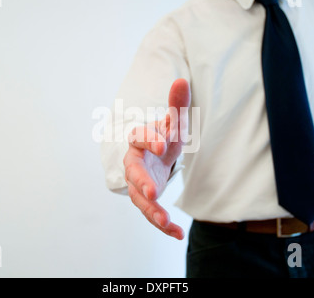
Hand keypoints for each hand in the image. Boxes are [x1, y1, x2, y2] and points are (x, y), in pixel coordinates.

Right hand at [123, 79, 190, 239]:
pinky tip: (177, 233)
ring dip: (152, 211)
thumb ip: (177, 106)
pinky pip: (152, 213)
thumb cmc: (163, 138)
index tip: (164, 144)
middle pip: (132, 174)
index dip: (149, 140)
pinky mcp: (146, 200)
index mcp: (138, 142)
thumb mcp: (173, 125)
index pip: (139, 138)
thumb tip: (181, 80)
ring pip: (140, 199)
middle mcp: (133, 164)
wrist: (154, 156)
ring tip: (167, 223)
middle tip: (153, 192)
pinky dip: (163, 224)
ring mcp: (138, 184)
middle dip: (142, 182)